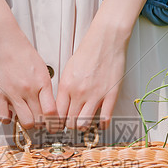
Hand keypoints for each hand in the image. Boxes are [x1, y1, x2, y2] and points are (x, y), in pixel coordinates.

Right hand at [0, 18, 57, 129]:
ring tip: (26, 117)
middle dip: (42, 125)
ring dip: (27, 123)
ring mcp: (13, 92)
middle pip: (40, 119)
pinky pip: (3, 117)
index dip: (54, 123)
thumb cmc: (20, 49)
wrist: (1, 37)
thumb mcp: (40, 66)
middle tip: (40, 123)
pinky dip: (7, 119)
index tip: (54, 126)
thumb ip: (44, 85)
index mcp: (42, 82)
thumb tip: (48, 101)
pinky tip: (9, 113)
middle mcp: (29, 89)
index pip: (52, 112)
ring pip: (25, 121)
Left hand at [54, 8, 131, 131]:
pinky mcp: (111, 95)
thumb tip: (61, 105)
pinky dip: (102, 125)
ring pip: (84, 124)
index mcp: (66, 86)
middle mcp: (79, 93)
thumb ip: (64, 88)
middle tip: (73, 125)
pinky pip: (105, 119)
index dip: (57, 123)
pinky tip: (100, 122)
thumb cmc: (88, 52)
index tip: (59, 125)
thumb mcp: (68, 69)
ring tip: (85, 123)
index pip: (56, 114)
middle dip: (69, 126)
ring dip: (83, 127)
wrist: (106, 40)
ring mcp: (95, 95)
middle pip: (69, 122)